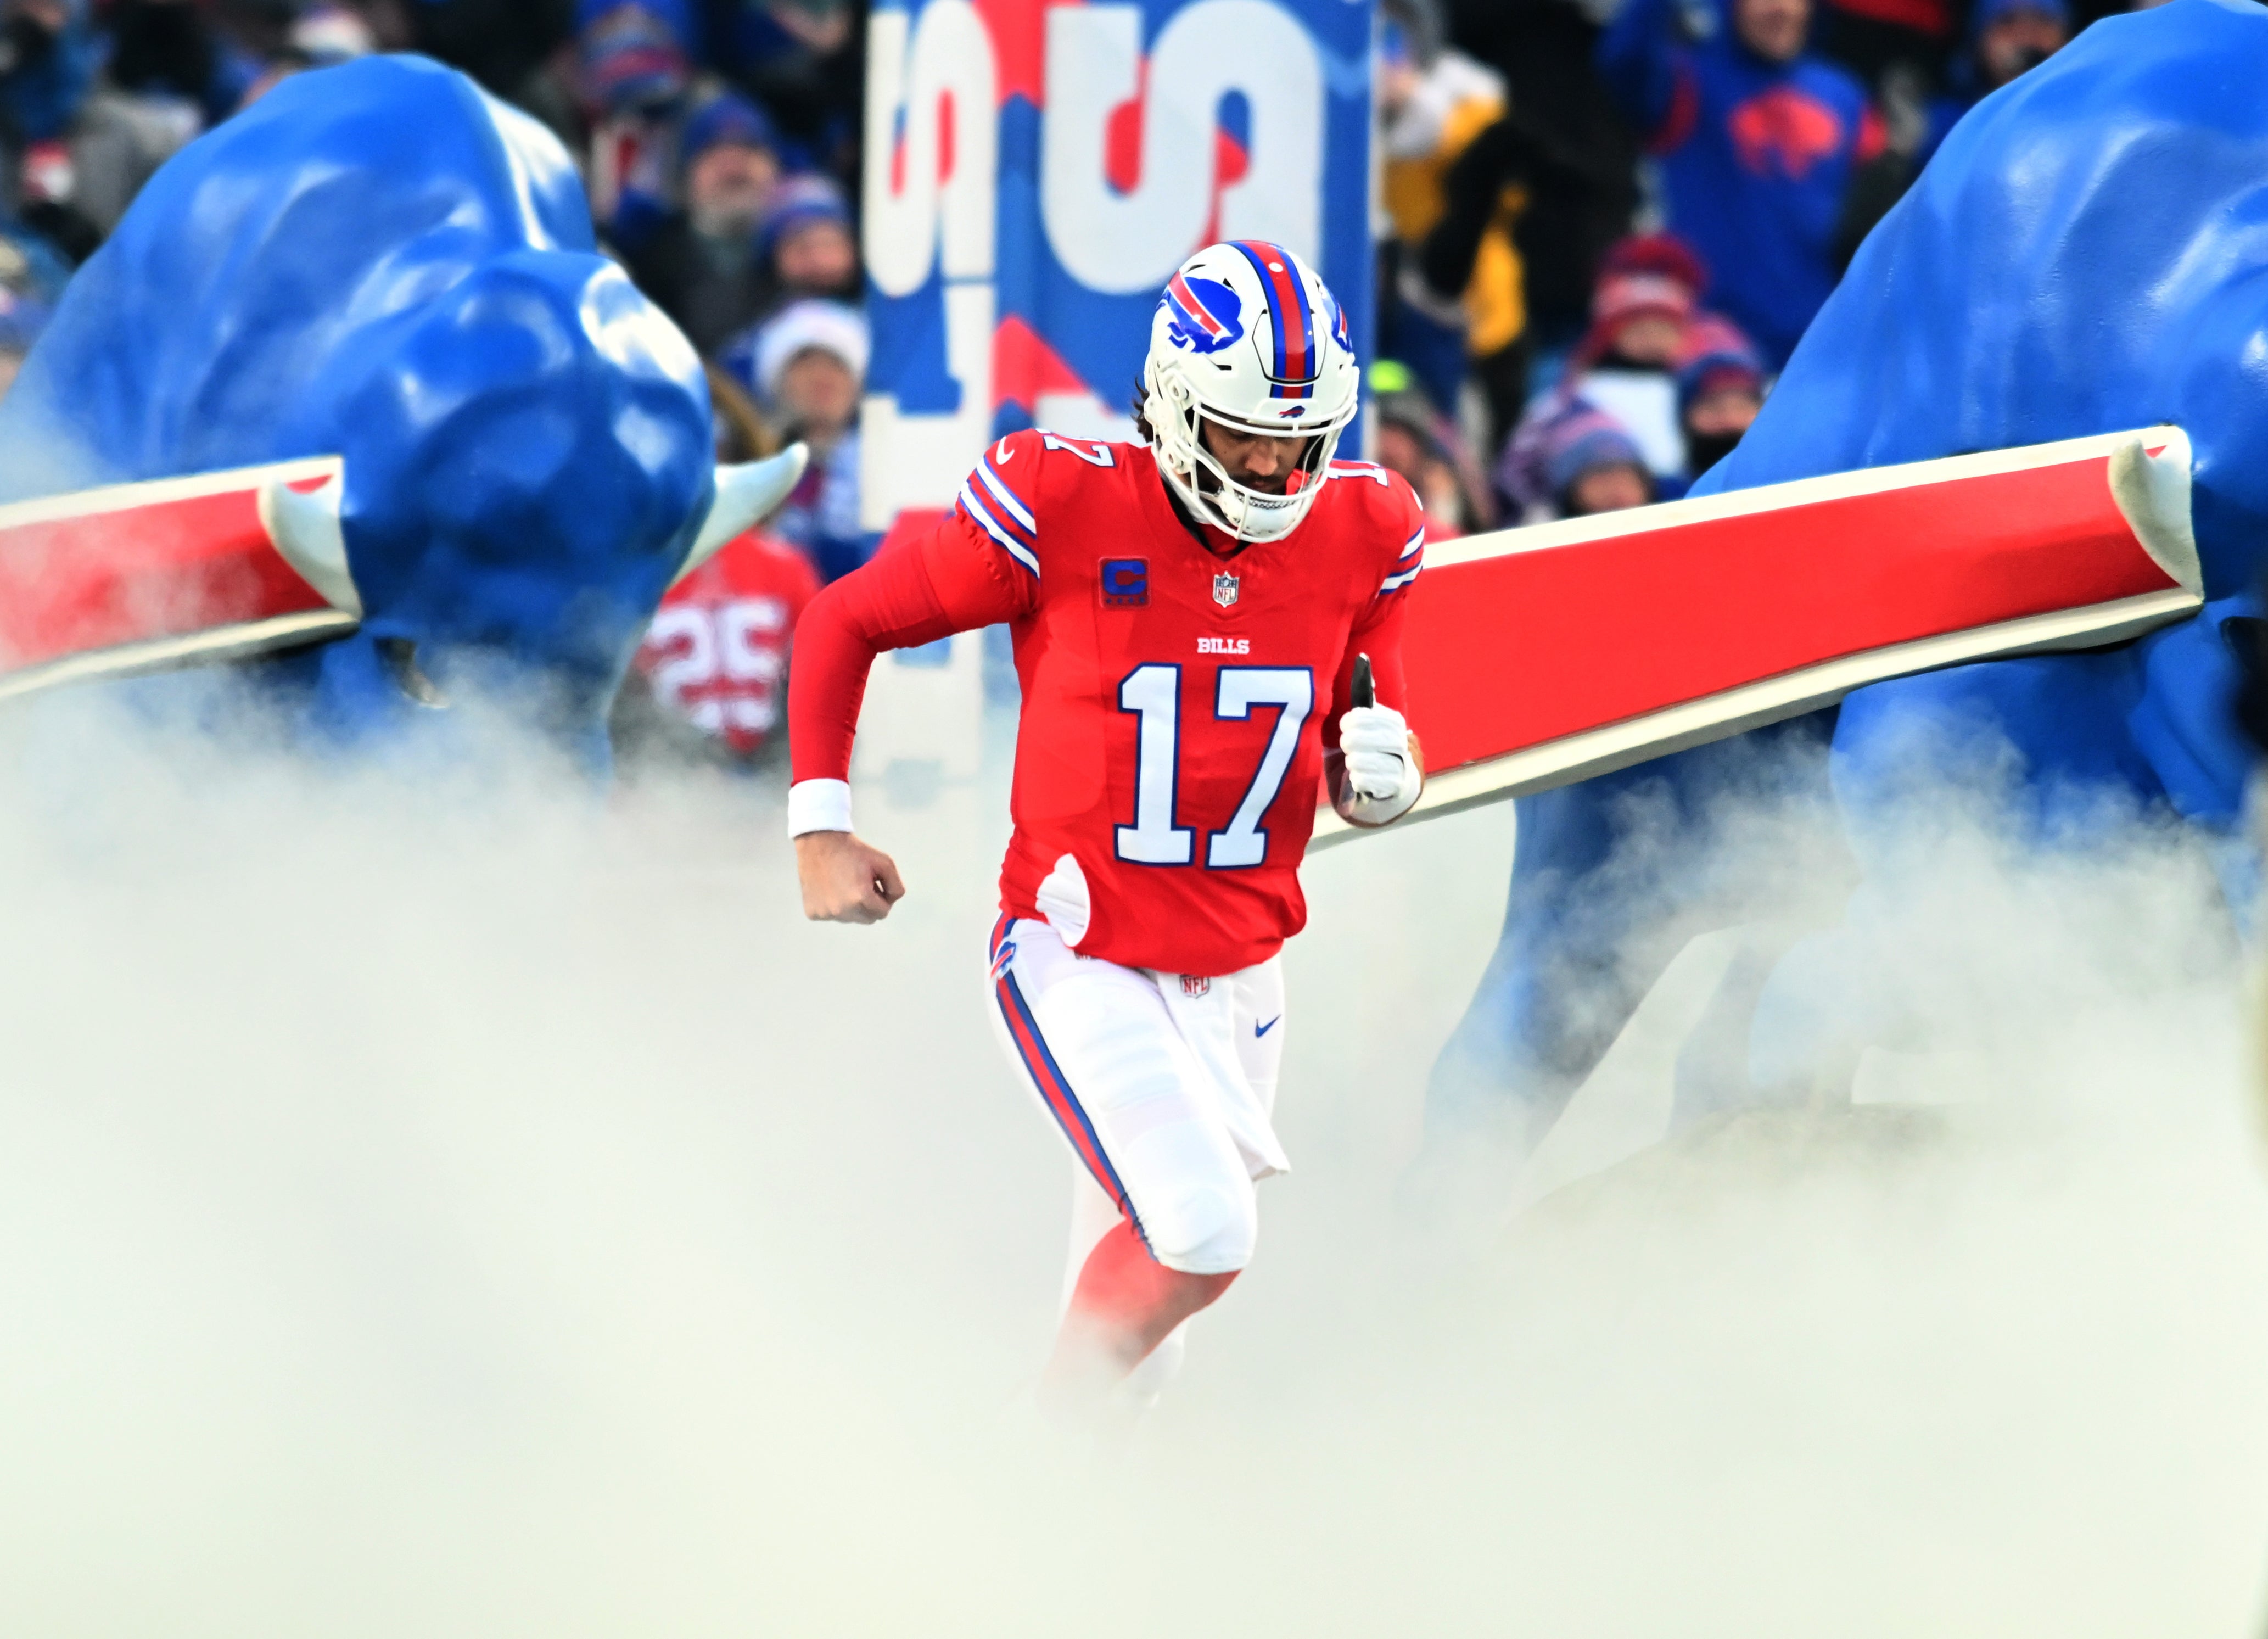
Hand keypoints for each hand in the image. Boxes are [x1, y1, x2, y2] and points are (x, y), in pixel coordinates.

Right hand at [795, 830, 905, 922]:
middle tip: (860, 884)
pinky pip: (831, 916)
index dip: (882, 897)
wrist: (819, 842)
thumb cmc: (853, 851)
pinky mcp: (813, 913)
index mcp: (860, 898)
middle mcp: (842, 911)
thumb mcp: (885, 861)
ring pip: (850, 918)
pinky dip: (833, 906)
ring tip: (844, 884)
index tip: (875, 884)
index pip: (883, 913)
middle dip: (869, 904)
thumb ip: (896, 886)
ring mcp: (825, 913)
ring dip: (851, 906)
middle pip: (867, 919)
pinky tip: (830, 888)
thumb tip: (891, 902)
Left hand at [1333, 703, 1422, 826]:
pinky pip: (1364, 781)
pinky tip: (1360, 779)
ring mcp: (1401, 767)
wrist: (1391, 788)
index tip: (1345, 725)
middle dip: (1350, 742)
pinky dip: (1357, 781)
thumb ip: (1365, 700)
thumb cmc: (1372, 750)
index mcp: (1395, 723)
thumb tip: (1363, 661)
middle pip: (1365, 739)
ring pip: (1363, 761)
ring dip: (1353, 763)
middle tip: (1348, 746)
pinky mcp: (1396, 788)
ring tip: (1355, 763)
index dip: (1354, 721)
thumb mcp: (1368, 724)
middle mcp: (1402, 743)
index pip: (1370, 717)